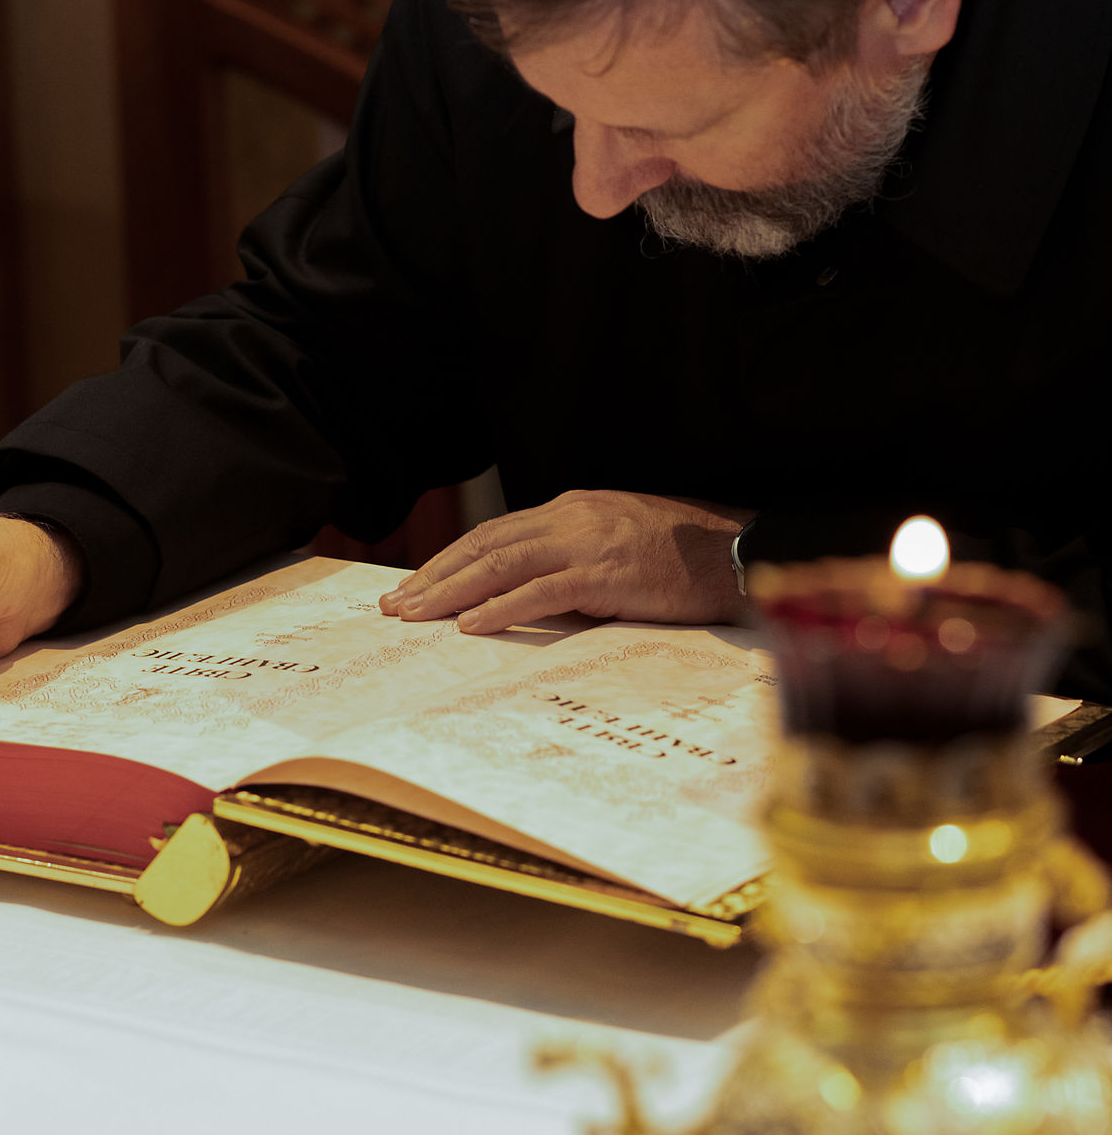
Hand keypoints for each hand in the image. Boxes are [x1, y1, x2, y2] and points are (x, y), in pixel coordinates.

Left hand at [378, 490, 751, 633]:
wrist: (738, 552)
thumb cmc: (684, 557)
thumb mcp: (619, 547)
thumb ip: (574, 562)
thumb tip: (528, 594)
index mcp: (573, 509)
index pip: (496, 532)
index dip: (450, 559)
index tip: (416, 584)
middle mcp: (573, 517)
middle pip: (486, 543)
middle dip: (435, 574)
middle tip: (395, 604)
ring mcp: (589, 542)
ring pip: (502, 563)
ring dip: (452, 590)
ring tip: (416, 615)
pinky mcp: (608, 573)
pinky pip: (542, 590)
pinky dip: (501, 607)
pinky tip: (471, 625)